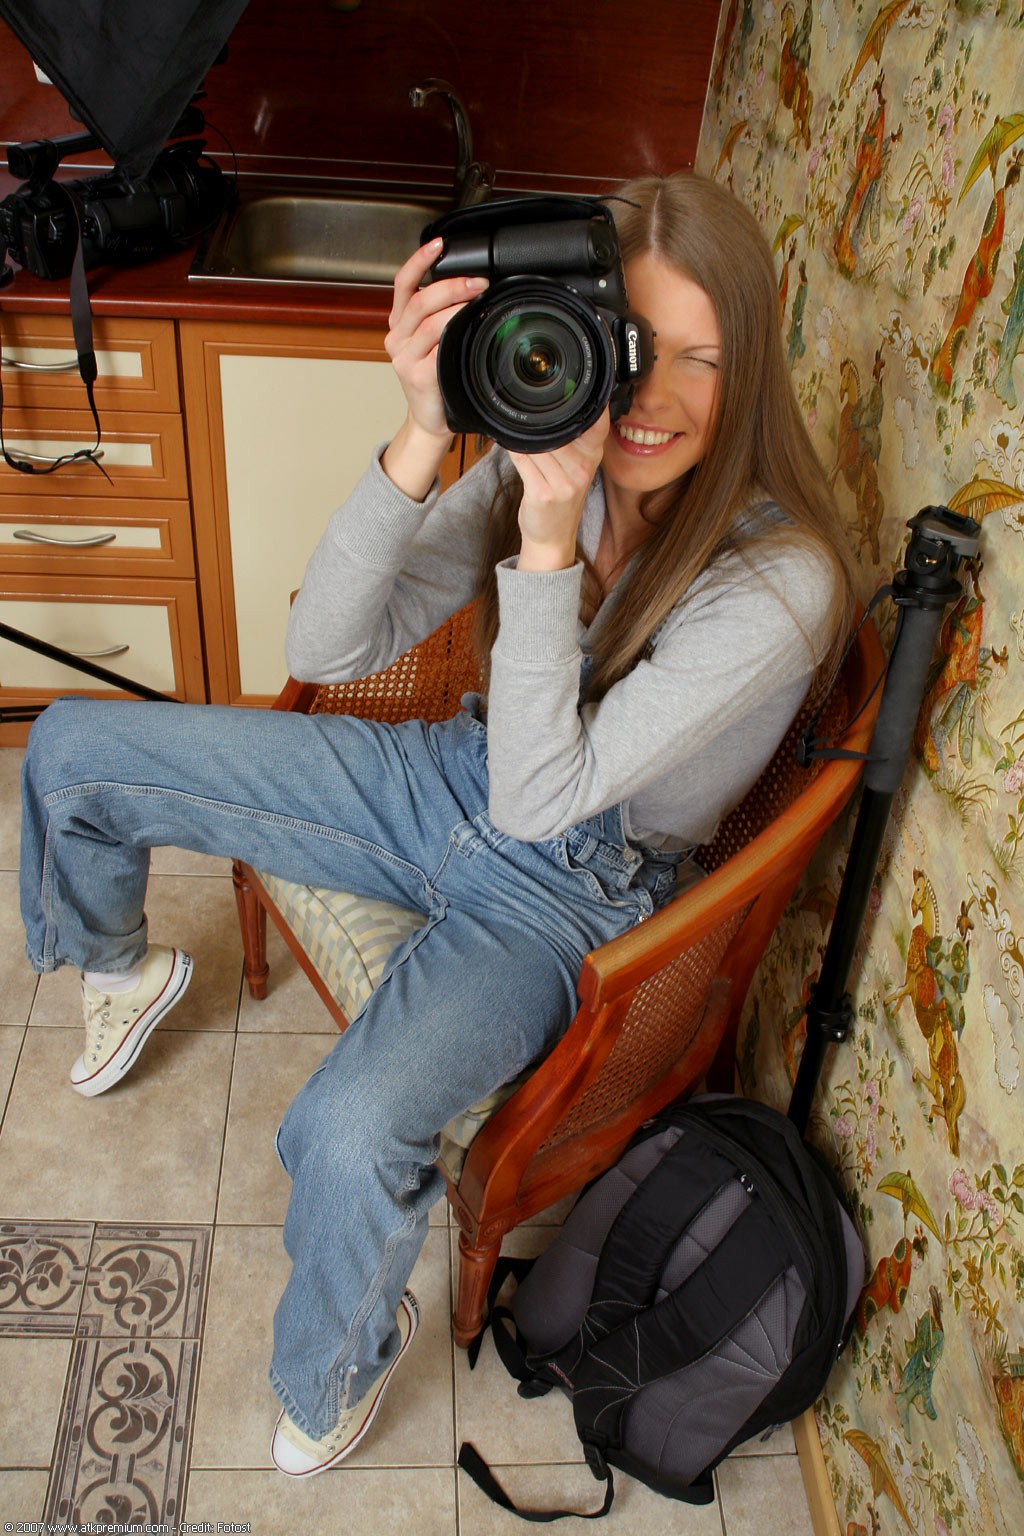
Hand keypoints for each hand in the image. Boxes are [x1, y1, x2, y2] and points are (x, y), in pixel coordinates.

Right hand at [385, 239, 487, 438]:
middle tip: (479, 282)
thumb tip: (472, 288)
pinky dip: (455, 337)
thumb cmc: (437, 379)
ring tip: (478, 302)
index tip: (439, 244)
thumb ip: (440, 316)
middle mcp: (397, 338)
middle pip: (419, 301)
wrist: (430, 419)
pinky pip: (438, 350)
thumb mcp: (431, 343)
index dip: (419, 261)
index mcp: (399, 324)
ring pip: (429, 323)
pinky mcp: (417, 376)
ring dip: (457, 308)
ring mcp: (404, 358)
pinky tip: (468, 331)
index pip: (403, 284)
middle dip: (451, 286)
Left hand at [510, 411, 609, 570]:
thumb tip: (551, 406)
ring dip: (524, 438)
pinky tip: (510, 445)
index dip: (586, 405)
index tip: (570, 391)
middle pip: (556, 431)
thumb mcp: (577, 467)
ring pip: (537, 444)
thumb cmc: (561, 498)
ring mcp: (564, 483)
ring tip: (519, 435)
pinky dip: (514, 450)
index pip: (596, 424)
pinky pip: (523, 460)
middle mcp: (582, 469)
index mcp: (592, 456)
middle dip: (540, 424)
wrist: (552, 537)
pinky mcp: (543, 494)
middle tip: (529, 417)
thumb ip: (572, 439)